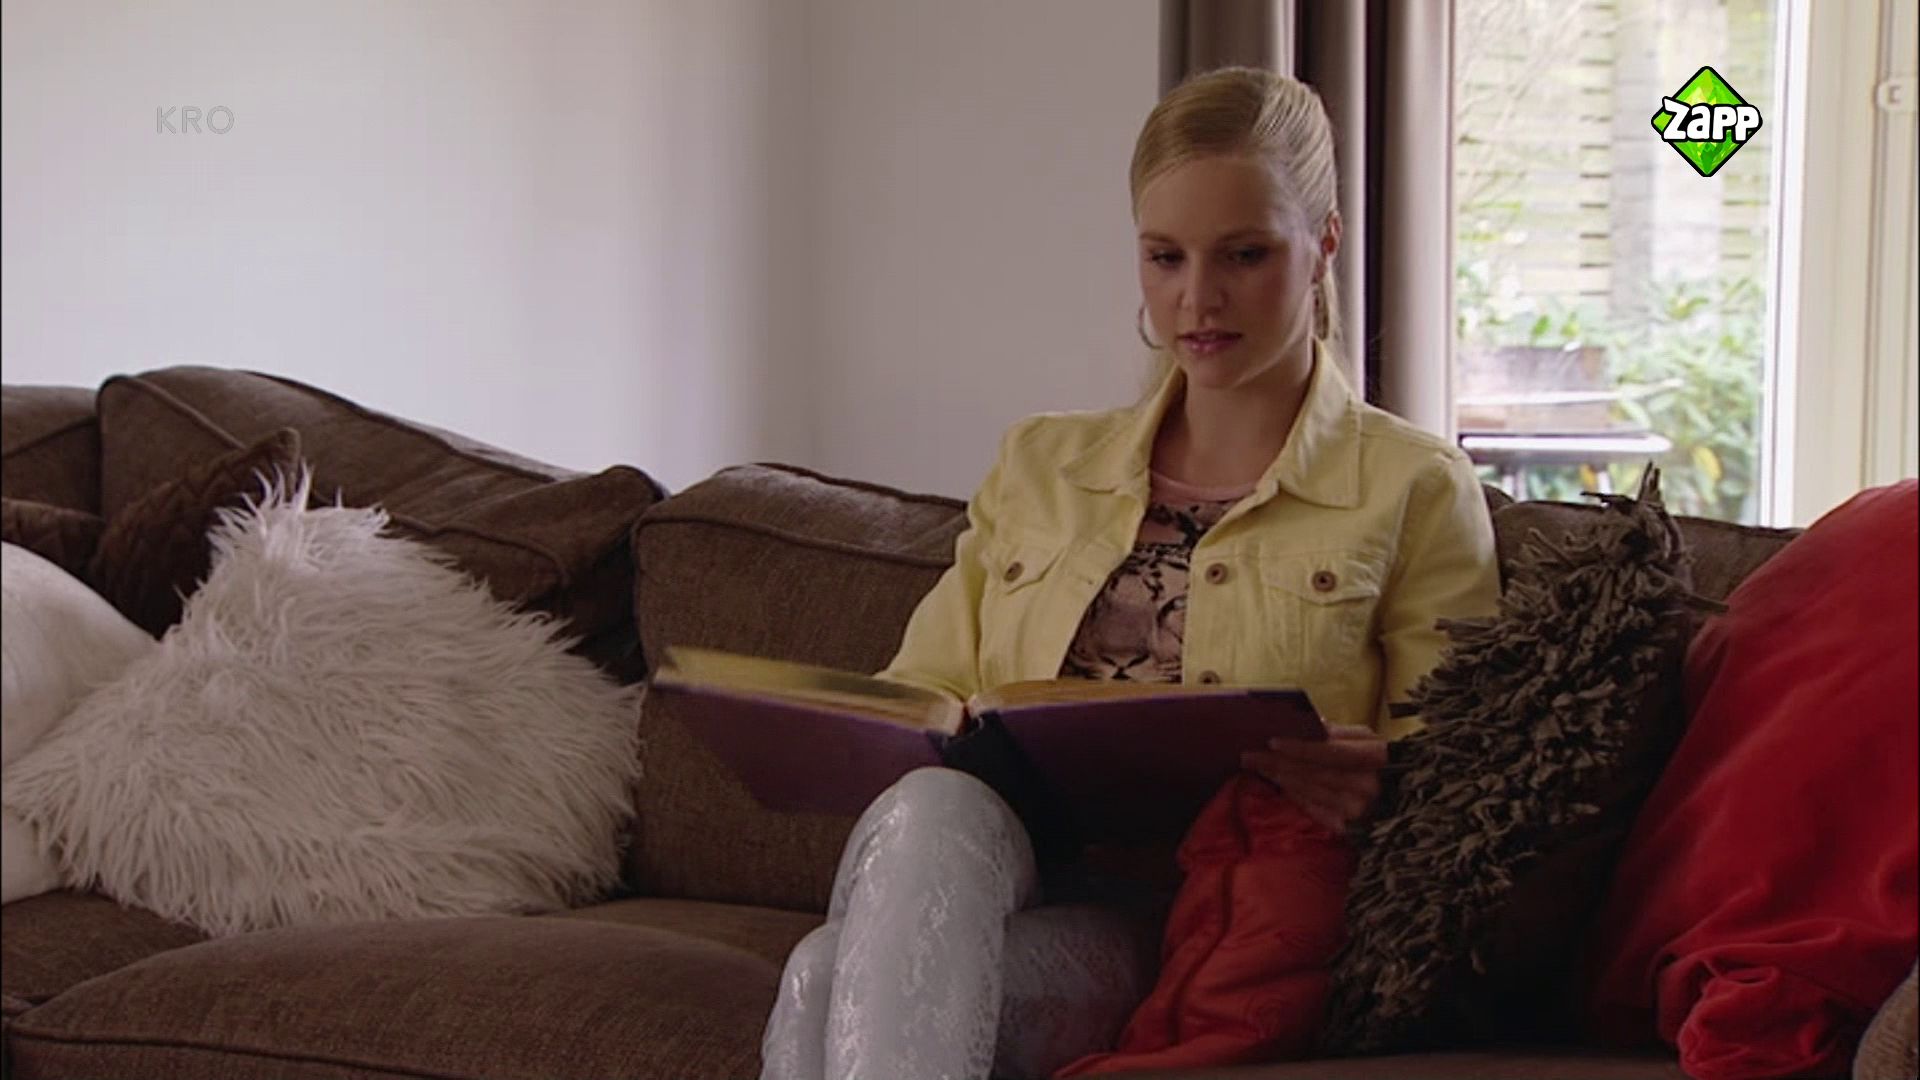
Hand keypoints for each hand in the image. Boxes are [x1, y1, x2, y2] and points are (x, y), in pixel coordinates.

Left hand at [1239, 724, 1387, 833]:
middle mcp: (1368, 786)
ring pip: (1310, 791)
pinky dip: (1293, 794)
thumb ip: (1337, 733)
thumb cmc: (1379, 761)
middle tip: (1249, 754)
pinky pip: (1313, 808)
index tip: (1271, 741)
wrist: (1403, 798)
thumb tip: (1308, 724)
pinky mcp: (1348, 828)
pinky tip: (1278, 783)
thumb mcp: (1366, 740)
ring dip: (1279, 778)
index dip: (1301, 748)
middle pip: (1314, 773)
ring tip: (1256, 765)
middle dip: (1278, 763)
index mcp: (1375, 756)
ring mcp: (1358, 811)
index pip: (1331, 752)